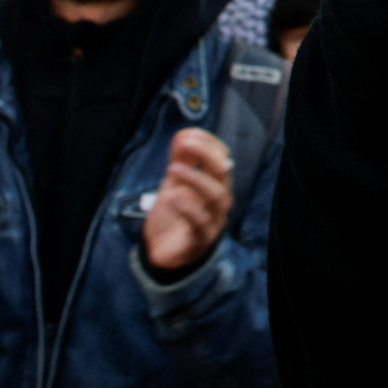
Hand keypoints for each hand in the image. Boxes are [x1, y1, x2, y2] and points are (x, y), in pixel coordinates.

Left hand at [141, 129, 234, 273]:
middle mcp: (220, 198)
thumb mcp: (173, 185)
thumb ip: (180, 162)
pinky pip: (200, 221)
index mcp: (215, 182)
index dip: (209, 144)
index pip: (222, 157)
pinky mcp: (201, 238)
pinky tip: (170, 197)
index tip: (188, 134)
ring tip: (173, 167)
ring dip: (195, 178)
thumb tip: (184, 134)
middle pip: (223, 172)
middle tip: (187, 144)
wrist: (163, 253)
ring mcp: (214, 219)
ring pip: (215, 195)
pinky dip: (186, 207)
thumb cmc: (173, 216)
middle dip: (207, 155)